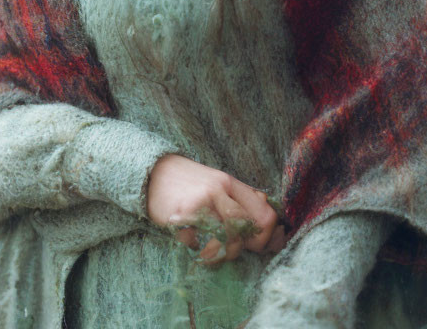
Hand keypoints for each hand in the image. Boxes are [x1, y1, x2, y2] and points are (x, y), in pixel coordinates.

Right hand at [146, 154, 286, 264]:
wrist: (152, 172)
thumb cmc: (190, 183)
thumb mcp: (219, 183)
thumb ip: (244, 200)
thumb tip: (273, 226)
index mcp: (230, 183)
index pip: (265, 215)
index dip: (267, 237)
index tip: (258, 245)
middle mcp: (218, 191)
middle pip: (246, 230)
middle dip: (242, 247)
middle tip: (231, 248)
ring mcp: (199, 204)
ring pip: (225, 242)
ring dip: (220, 253)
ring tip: (210, 249)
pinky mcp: (180, 219)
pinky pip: (198, 246)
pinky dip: (198, 251)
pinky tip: (193, 242)